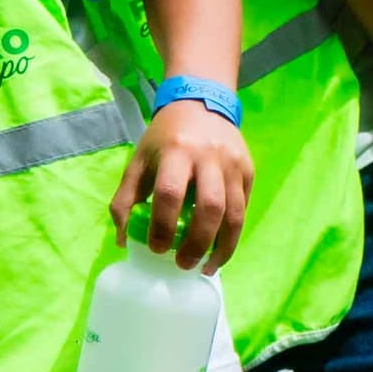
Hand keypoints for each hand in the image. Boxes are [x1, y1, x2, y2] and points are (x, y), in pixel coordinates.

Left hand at [114, 103, 251, 269]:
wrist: (201, 104)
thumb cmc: (164, 138)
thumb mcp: (138, 161)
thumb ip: (125, 199)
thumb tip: (123, 241)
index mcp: (176, 151)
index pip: (170, 194)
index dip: (163, 226)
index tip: (157, 248)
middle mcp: (209, 157)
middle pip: (209, 208)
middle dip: (196, 243)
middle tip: (182, 264)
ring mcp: (234, 164)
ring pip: (234, 214)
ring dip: (221, 248)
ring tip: (205, 268)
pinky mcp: (249, 171)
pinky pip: (243, 209)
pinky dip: (232, 235)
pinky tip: (219, 251)